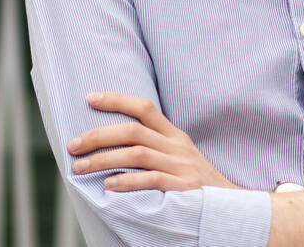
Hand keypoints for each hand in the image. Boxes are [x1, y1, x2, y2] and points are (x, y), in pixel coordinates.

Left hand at [67, 91, 240, 192]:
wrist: (230, 204)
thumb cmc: (197, 183)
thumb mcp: (181, 157)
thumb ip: (156, 147)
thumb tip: (116, 144)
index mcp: (176, 136)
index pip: (145, 108)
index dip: (117, 100)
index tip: (89, 98)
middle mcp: (178, 146)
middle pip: (134, 131)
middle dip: (98, 136)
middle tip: (73, 145)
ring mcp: (182, 166)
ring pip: (137, 154)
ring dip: (103, 159)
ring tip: (80, 168)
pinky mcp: (184, 187)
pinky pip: (151, 180)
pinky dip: (128, 181)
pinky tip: (108, 185)